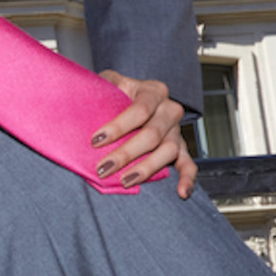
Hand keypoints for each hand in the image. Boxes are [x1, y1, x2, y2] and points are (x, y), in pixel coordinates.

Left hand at [91, 70, 197, 197]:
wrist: (128, 101)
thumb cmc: (116, 93)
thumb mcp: (109, 82)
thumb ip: (103, 86)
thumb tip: (87, 99)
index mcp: (153, 91)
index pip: (140, 109)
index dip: (118, 126)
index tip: (96, 140)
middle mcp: (169, 110)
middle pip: (152, 134)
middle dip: (125, 153)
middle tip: (103, 168)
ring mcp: (176, 131)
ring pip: (168, 151)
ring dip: (146, 168)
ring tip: (125, 180)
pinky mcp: (180, 149)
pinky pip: (188, 164)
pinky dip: (187, 179)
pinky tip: (181, 192)